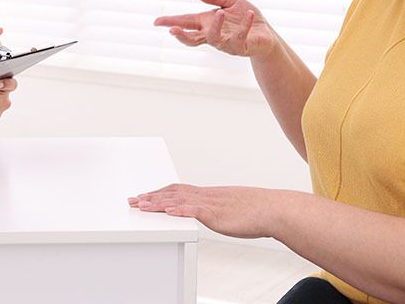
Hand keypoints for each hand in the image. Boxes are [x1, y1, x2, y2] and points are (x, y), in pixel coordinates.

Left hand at [128, 184, 285, 238]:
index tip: (144, 196)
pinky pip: (195, 210)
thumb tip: (210, 214)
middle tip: (132, 201)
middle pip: (172, 194)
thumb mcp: (230, 208)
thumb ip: (217, 210)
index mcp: (208, 194)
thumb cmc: (256, 211)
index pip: (178, 190)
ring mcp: (211, 203)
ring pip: (179, 201)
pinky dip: (180, 211)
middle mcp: (206, 195)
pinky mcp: (218, 213)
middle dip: (151, 197)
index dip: (159, 193)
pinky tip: (168, 212)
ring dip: (158, 203)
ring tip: (141, 205)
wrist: (272, 208)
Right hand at [154, 0, 276, 58]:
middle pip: (192, 39)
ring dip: (217, 26)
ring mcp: (226, 43)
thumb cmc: (245, 18)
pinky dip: (244, 25)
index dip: (171, 22)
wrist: (266, 34)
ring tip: (221, 13)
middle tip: (173, 30)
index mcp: (207, 23)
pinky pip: (240, 37)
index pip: (186, 23)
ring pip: (215, 39)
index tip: (156, 22)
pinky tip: (249, 14)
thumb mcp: (230, 2)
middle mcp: (213, 35)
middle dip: (182, 36)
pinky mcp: (242, 47)